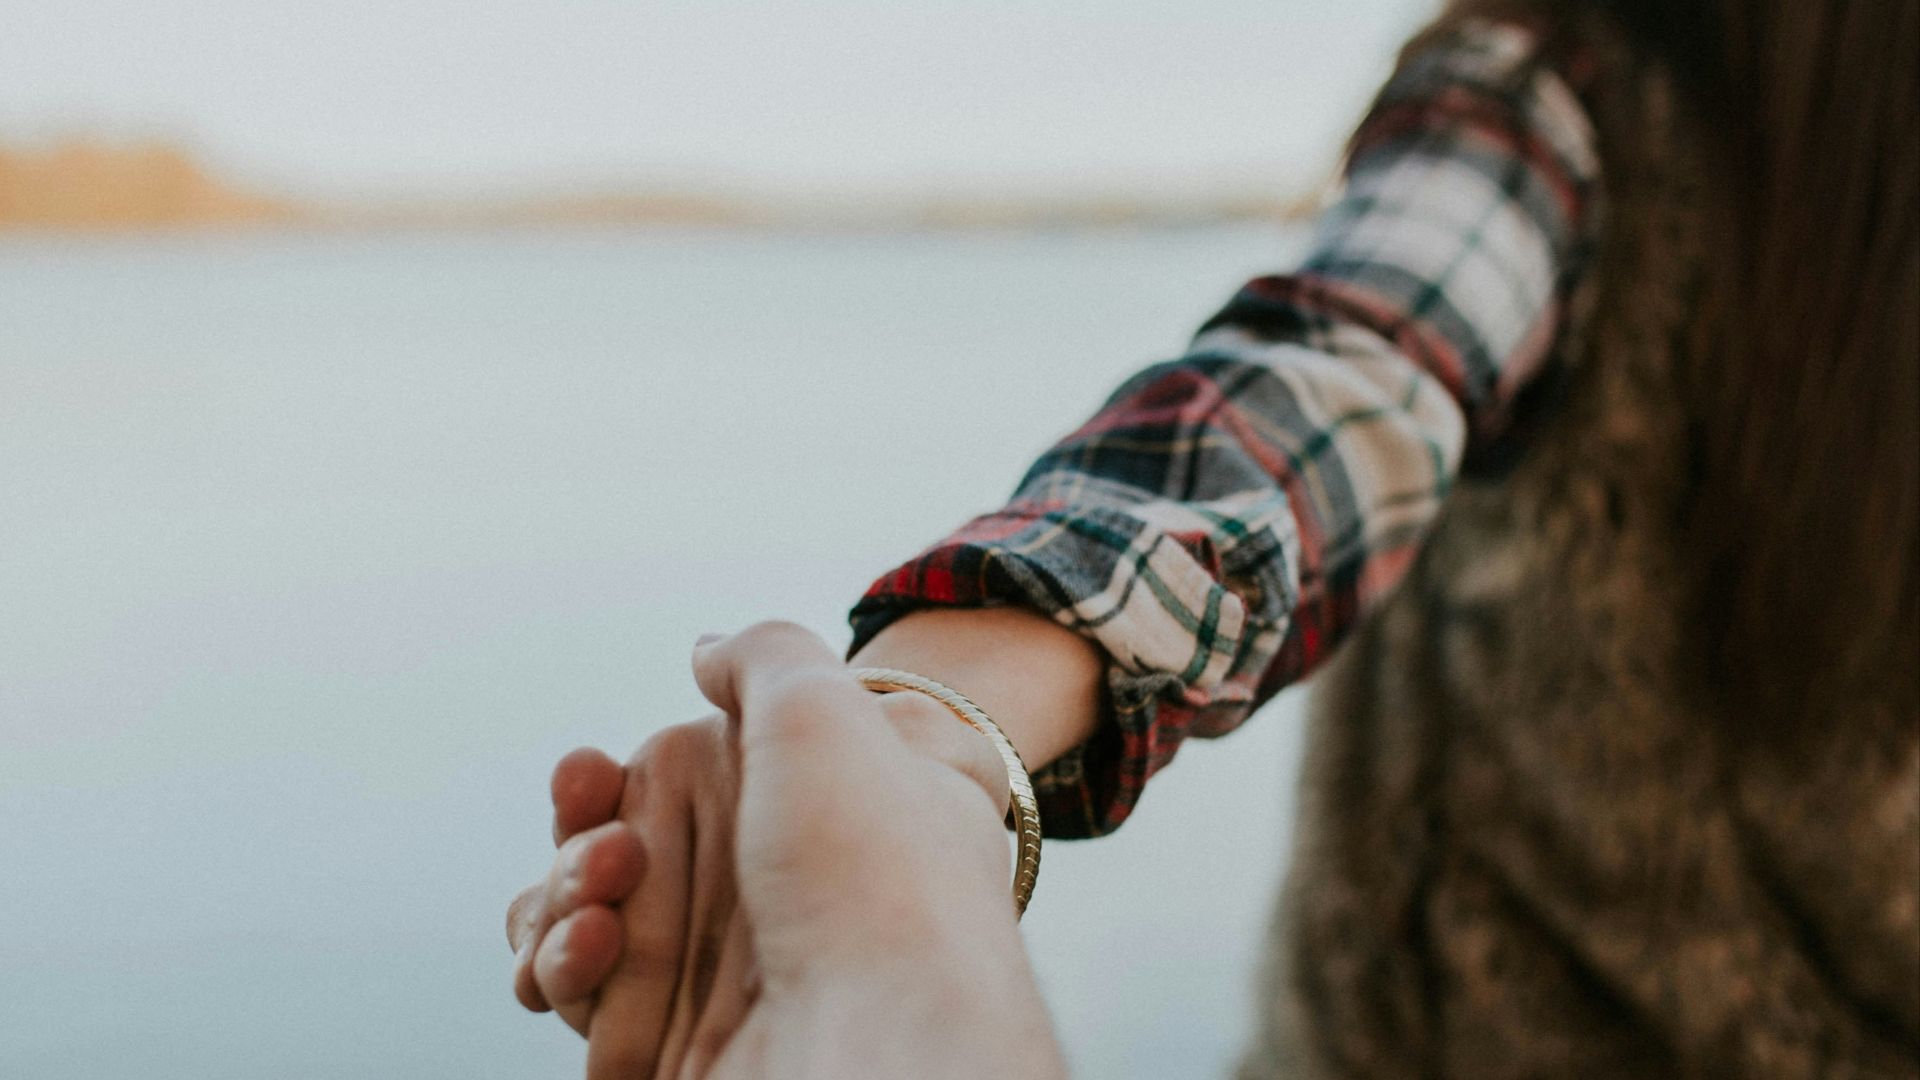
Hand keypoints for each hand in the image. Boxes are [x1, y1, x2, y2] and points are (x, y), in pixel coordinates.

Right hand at [505, 626, 1037, 1076]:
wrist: (881, 1053)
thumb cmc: (877, 880)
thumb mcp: (828, 710)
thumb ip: (764, 656)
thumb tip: (707, 653)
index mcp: (818, 809)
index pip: (689, 776)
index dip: (624, 774)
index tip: (593, 771)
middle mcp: (776, 887)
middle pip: (620, 844)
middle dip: (579, 840)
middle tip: (608, 854)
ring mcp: (727, 972)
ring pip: (584, 917)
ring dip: (559, 900)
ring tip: (597, 913)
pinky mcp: (677, 1042)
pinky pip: (577, 991)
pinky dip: (558, 968)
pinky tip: (590, 953)